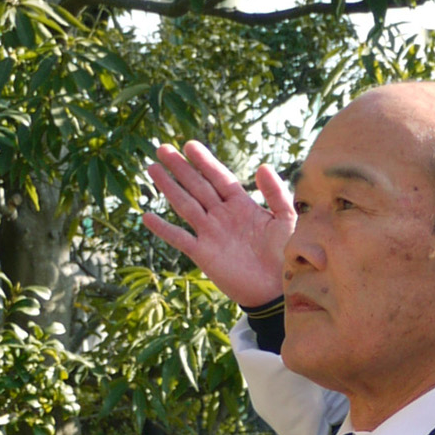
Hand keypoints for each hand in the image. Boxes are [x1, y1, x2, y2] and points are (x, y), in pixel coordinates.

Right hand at [142, 140, 292, 307]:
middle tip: (162, 149)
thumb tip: (262, 166)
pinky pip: (180, 238)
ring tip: (152, 169)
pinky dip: (164, 229)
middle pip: (197, 187)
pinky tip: (147, 217)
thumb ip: (276, 194)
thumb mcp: (286, 220)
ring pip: (185, 205)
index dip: (205, 162)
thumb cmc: (287, 255)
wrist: (280, 289)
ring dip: (168, 188)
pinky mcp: (204, 254)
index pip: (219, 178)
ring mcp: (211, 234)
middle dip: (180, 168)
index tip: (190, 145)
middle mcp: (223, 216)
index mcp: (242, 206)